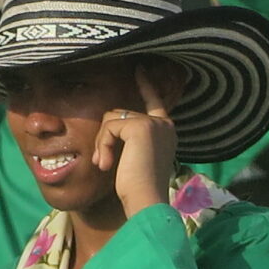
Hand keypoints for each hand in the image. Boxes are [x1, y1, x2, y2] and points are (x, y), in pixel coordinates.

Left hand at [91, 69, 179, 214]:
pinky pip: (109, 127)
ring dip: (102, 143)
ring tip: (106, 165)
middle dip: (106, 137)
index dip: (146, 85)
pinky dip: (102, 145)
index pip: (154, 101)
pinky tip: (106, 163)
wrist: (145, 200)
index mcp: (166, 130)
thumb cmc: (137, 187)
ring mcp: (154, 123)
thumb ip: (129, 139)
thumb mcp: (134, 158)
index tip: (139, 69)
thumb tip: (110, 125)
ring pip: (112, 119)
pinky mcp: (140, 127)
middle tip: (104, 162)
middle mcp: (164, 123)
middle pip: (120, 114)